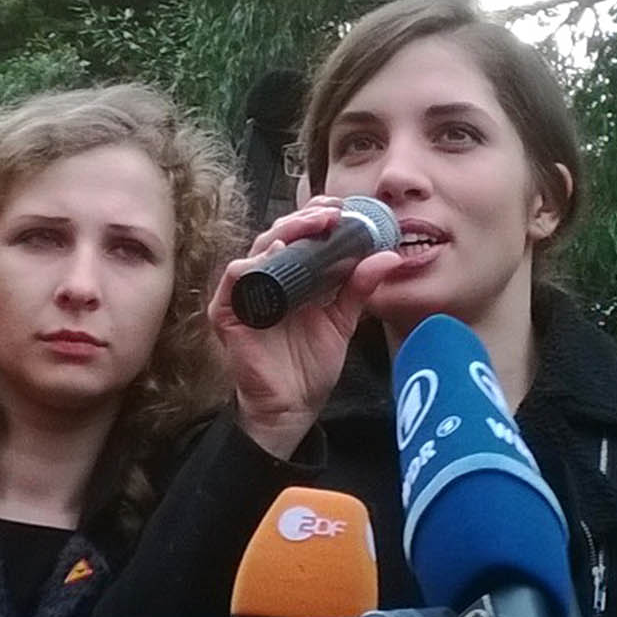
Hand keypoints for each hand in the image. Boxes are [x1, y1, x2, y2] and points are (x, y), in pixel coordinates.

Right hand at [208, 197, 401, 458]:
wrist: (293, 407)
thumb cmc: (311, 366)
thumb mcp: (342, 320)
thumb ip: (360, 287)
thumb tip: (389, 255)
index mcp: (292, 278)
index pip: (299, 235)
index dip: (317, 217)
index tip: (344, 209)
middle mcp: (267, 279)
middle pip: (278, 234)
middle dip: (304, 219)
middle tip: (331, 214)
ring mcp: (245, 294)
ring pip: (259, 249)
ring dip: (284, 233)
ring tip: (312, 228)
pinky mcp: (227, 312)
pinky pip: (236, 278)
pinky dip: (255, 264)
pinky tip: (277, 257)